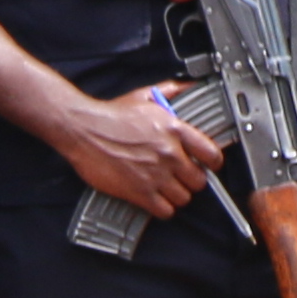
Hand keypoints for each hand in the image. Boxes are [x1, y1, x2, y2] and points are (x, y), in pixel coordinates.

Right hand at [54, 80, 222, 218]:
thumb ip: (170, 92)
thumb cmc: (111, 115)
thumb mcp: (145, 96)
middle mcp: (169, 154)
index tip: (210, 165)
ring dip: (177, 195)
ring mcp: (155, 175)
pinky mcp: (139, 192)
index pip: (212, 154)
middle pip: (199, 180)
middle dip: (192, 180)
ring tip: (169, 188)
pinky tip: (157, 200)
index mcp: (174, 130)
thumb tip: (187, 87)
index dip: (214, 162)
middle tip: (183, 177)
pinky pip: (165, 210)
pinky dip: (163, 208)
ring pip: (183, 198)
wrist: (83, 129)